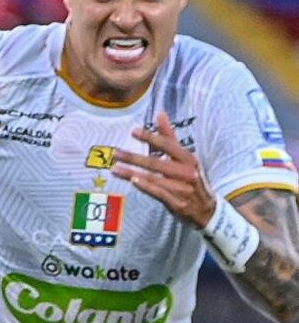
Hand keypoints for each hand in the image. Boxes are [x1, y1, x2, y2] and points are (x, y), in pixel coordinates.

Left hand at [113, 112, 215, 227]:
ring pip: (154, 178)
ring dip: (133, 173)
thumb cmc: (191, 179)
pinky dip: (146, 187)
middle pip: (156, 163)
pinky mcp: (177, 203)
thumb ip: (170, 137)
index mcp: (188, 159)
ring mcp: (182, 188)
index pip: (168, 145)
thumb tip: (160, 114)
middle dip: (134, 158)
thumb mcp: (185, 157)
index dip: (151, 138)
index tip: (133, 132)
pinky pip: (159, 193)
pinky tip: (133, 181)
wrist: (207, 208)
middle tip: (116, 153)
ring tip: (115, 168)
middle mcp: (186, 172)